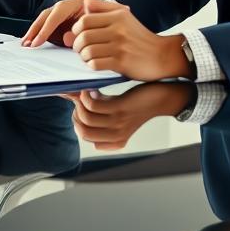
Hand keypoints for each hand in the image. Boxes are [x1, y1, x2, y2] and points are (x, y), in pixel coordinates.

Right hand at [23, 0, 107, 46]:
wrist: (116, 17)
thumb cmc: (111, 19)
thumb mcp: (103, 21)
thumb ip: (88, 28)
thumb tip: (68, 38)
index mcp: (79, 3)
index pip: (58, 14)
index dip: (47, 28)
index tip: (38, 41)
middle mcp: (68, 6)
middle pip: (47, 15)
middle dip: (36, 29)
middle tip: (27, 43)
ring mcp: (64, 13)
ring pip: (45, 19)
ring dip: (34, 31)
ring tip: (26, 44)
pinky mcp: (62, 21)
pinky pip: (48, 26)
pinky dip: (40, 34)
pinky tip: (32, 42)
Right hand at [64, 83, 194, 150]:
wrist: (160, 98)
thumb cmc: (135, 103)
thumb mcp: (115, 113)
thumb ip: (95, 110)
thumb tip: (69, 98)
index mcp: (115, 141)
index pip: (86, 137)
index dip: (79, 121)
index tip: (81, 108)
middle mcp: (116, 136)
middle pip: (83, 130)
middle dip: (76, 113)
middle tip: (80, 101)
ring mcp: (119, 123)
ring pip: (86, 117)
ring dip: (80, 103)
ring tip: (85, 93)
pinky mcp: (121, 109)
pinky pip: (93, 105)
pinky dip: (86, 96)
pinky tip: (90, 89)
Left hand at [69, 0, 190, 79]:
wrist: (162, 55)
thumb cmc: (140, 37)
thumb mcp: (124, 16)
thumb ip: (103, 7)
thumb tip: (84, 3)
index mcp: (118, 16)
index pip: (85, 19)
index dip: (76, 29)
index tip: (78, 35)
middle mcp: (119, 30)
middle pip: (83, 36)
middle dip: (77, 45)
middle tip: (80, 49)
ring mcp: (120, 46)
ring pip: (88, 51)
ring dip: (83, 56)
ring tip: (87, 57)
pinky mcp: (122, 62)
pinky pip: (95, 64)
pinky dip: (91, 65)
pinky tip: (95, 64)